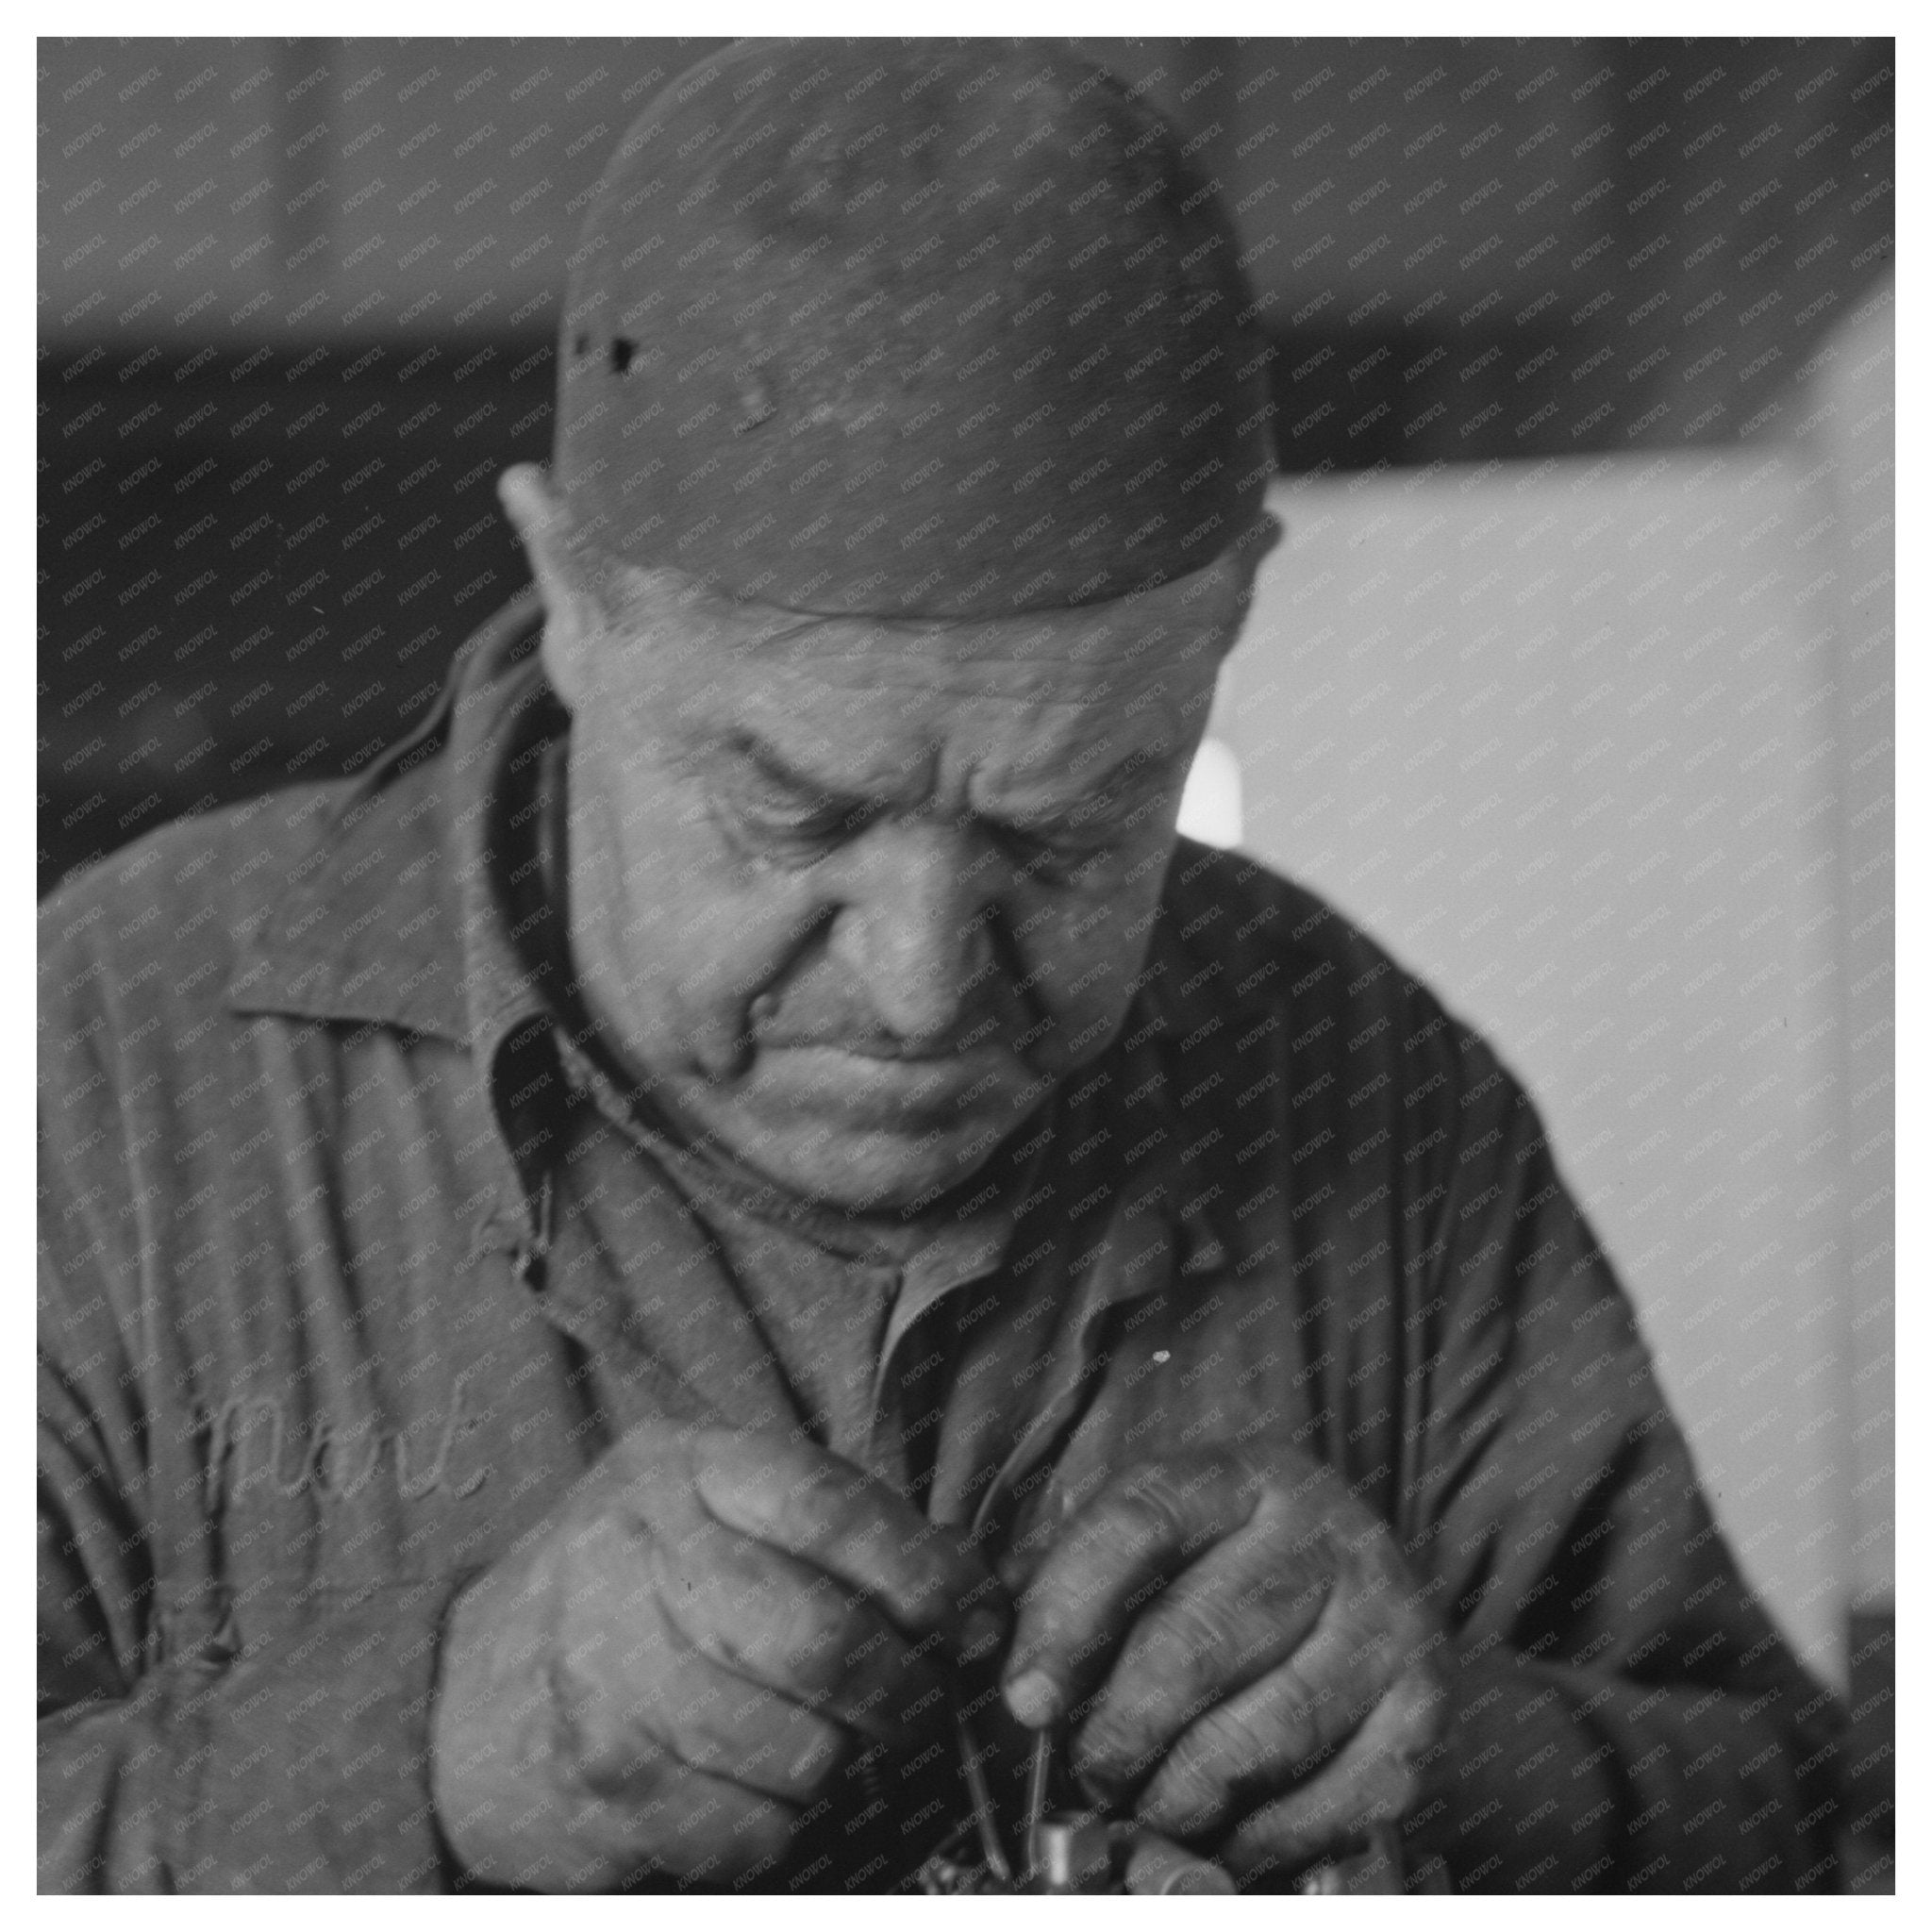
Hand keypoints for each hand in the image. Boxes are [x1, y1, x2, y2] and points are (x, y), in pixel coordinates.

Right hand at [431, 1419, 1003, 1890]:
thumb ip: (840, 1532)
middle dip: (906, 1692)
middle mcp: (637, 1556)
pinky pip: (751, 1831)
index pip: (834, 1511)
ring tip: (830, 1739)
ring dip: (845, 1762)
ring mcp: (607, 1673)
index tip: (977, 1625)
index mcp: (688, 1468)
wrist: (472, 1680)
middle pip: (823, 1642)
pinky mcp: (601, 1783)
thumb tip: (978, 1607)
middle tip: (921, 1704)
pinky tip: (760, 1782)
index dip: (930, 1577)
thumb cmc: (643, 1582)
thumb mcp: (724, 1507)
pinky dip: (783, 1823)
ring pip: (800, 1751)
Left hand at [998, 1443, 1447, 1882]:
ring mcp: (1384, 1615)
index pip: (1138, 1524)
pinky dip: (1269, 1836)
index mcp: (1236, 1475)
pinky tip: (1226, 1833)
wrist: (1358, 1578)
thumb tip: (1006, 1677)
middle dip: (1122, 1732)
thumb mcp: (1147, 1542)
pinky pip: (1342, 1795)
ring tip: (1148, 1807)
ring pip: (1270, 1730)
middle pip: (1198, 1642)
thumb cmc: (1219, 1567)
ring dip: (1187, 1794)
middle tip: (1092, 1772)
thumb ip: (1069, 1586)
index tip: (1027, 1702)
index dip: (1068, 1617)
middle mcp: (1321, 1532)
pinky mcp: (1423, 1702)